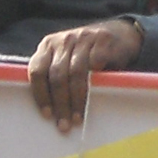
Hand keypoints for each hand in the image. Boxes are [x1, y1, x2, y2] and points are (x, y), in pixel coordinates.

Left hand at [27, 18, 144, 129]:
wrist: (120, 33)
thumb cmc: (87, 54)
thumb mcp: (66, 58)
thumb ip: (54, 75)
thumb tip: (48, 111)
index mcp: (48, 46)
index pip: (37, 71)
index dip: (40, 95)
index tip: (47, 114)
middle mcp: (63, 40)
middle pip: (57, 75)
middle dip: (61, 103)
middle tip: (64, 125)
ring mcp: (84, 37)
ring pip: (76, 72)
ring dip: (77, 99)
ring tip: (78, 118)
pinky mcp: (103, 39)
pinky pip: (96, 62)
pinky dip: (95, 78)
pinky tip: (97, 91)